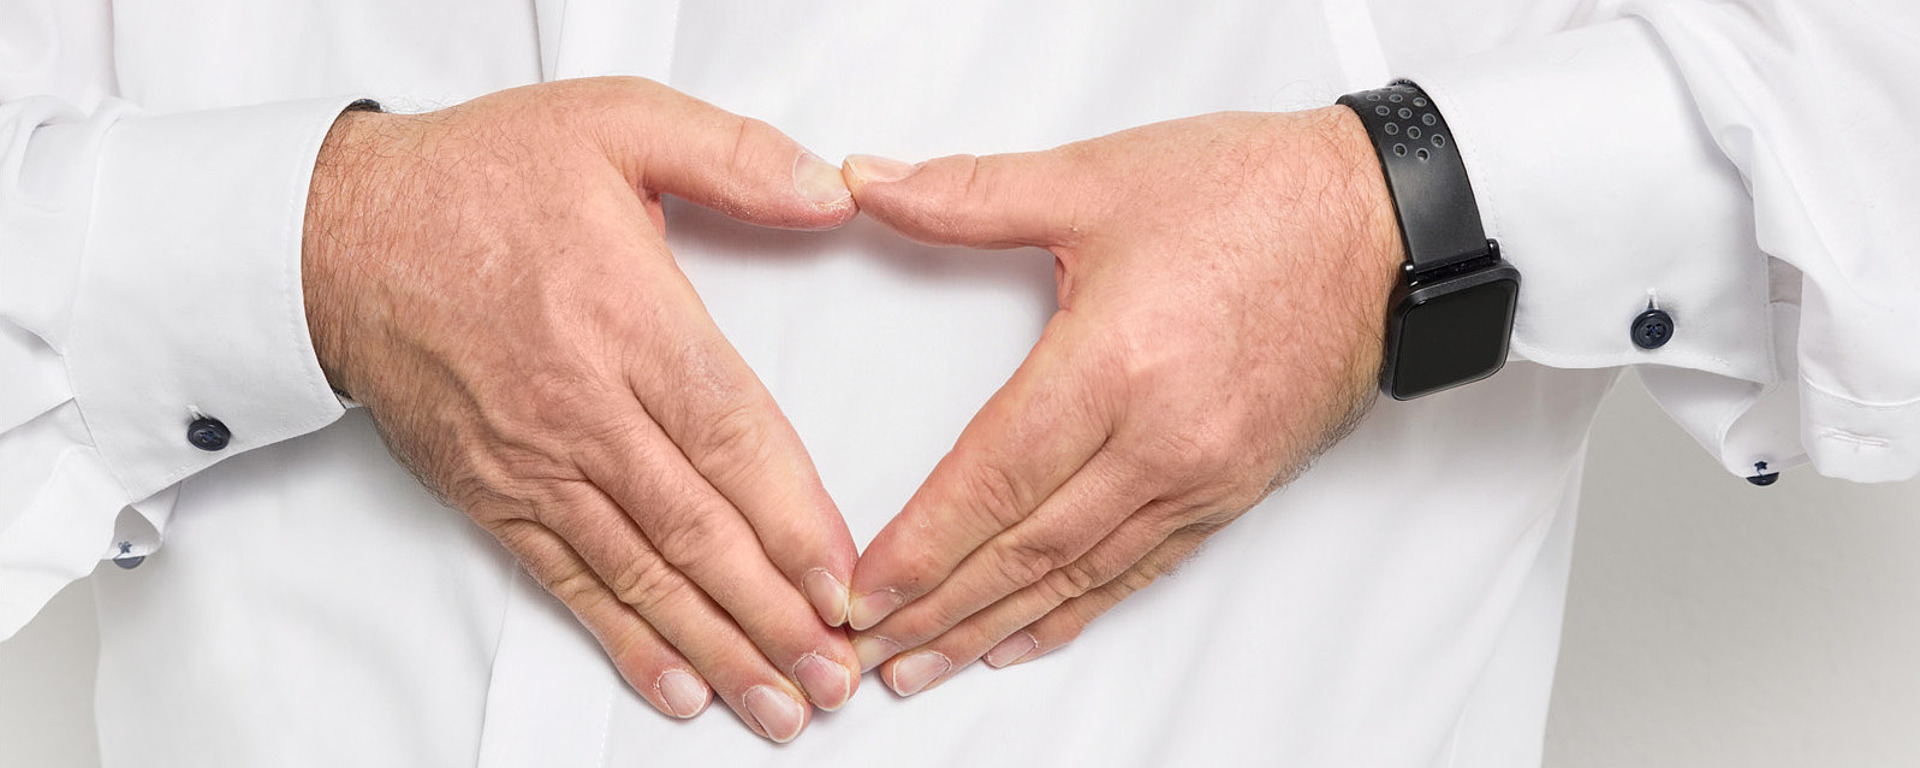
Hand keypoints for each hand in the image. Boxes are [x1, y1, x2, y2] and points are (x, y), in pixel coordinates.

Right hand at [302, 78, 862, 741]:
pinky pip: (570, 582)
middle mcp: (583, 405)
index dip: (791, 518)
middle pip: (696, 526)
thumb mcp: (615, 122)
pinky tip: (680, 687)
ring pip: (642, 571)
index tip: (846, 581)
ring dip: (718, 646)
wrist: (339, 233)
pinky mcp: (495, 495)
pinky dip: (627, 641)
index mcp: (625, 316)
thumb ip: (733, 156)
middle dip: (773, 612)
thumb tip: (829, 193)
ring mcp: (535, 461)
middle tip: (837, 674)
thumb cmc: (480, 178)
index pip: (729, 435)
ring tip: (781, 704)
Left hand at [839, 107, 1402, 695]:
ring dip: (995, 625)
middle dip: (940, 608)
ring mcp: (1202, 474)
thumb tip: (871, 184)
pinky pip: (1140, 569)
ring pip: (1080, 573)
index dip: (922, 544)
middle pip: (1027, 547)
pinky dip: (1077, 610)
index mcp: (1116, 363)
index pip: (993, 479)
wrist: (1384, 224)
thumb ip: (970, 192)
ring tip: (929, 664)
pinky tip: (1029, 634)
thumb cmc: (1257, 196)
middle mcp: (1162, 439)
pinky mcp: (1232, 489)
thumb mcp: (1098, 177)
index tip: (865, 588)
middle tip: (869, 651)